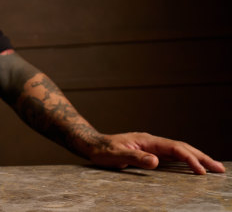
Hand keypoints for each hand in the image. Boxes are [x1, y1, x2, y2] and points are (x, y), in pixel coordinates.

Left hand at [88, 132, 225, 174]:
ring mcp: (151, 146)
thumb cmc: (102, 150)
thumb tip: (156, 161)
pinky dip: (185, 160)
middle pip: (182, 147)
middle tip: (219, 169)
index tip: (201, 171)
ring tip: (213, 168)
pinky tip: (192, 167)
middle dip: (201, 157)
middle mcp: (152, 141)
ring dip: (196, 159)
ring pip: (179, 151)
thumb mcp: (116, 156)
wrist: (92, 144)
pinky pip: (172, 156)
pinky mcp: (149, 151)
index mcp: (147, 140)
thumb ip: (135, 158)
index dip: (189, 159)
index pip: (174, 148)